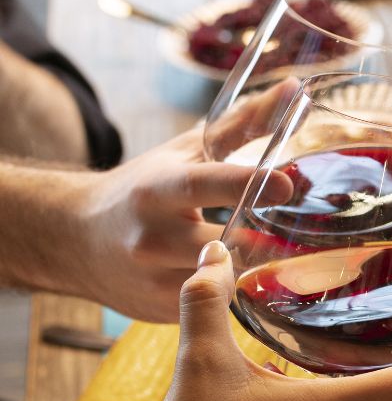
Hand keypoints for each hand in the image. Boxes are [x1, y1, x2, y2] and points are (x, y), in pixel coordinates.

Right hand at [69, 124, 290, 322]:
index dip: (246, 185)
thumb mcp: (185, 153)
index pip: (204, 184)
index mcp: (159, 189)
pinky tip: (250, 284)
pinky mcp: (162, 310)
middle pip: (222, 245)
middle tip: (307, 242)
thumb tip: (294, 90)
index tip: (286, 185)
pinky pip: (214, 307)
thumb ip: (243, 126)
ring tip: (287, 264)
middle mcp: (153, 235)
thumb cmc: (143, 188)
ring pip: (222, 282)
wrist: (74, 238)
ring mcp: (155, 277)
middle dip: (264, 245)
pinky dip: (235, 295)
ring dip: (255, 274)